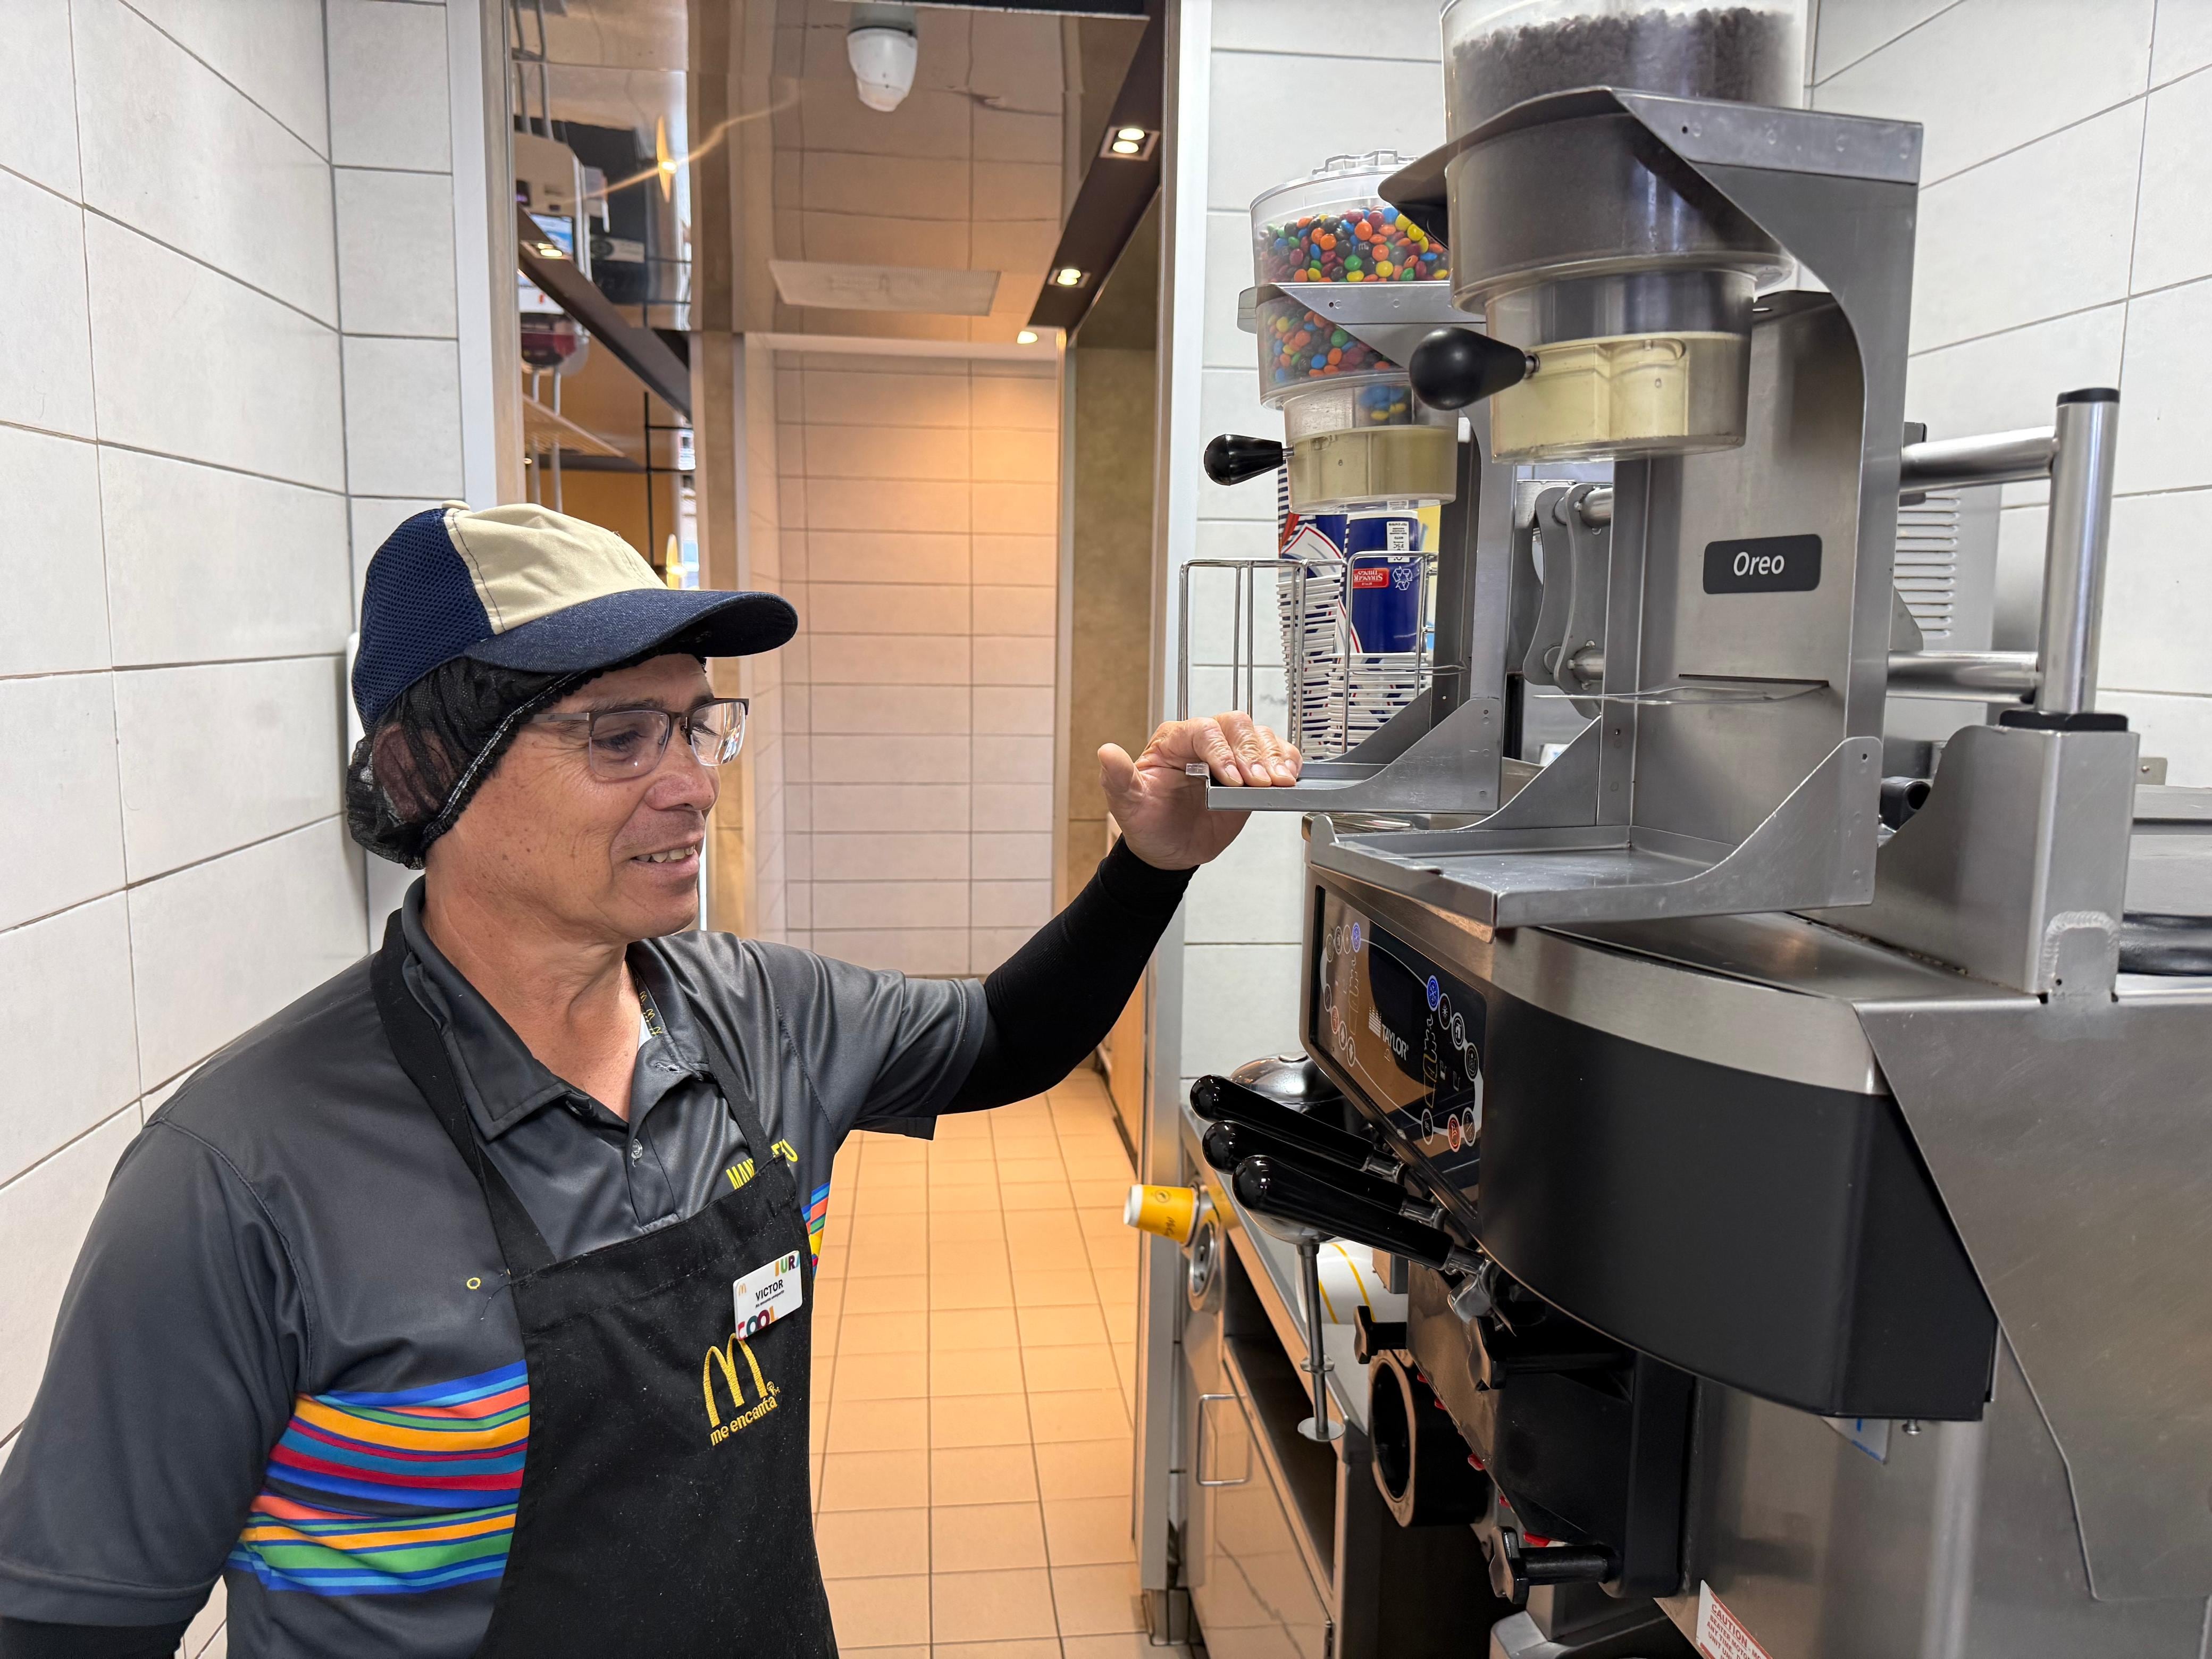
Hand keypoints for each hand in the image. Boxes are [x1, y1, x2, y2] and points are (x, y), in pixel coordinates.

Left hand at [1098, 713, 1301, 869]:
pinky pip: (1275, 754)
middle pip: (1236, 725)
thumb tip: (1106, 753)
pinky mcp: (1251, 772)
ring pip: (1259, 736)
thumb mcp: (1127, 805)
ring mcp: (1230, 755)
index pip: (1203, 731)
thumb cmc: (1148, 823)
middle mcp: (1204, 742)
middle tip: (1256, 784)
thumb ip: (1118, 778)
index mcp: (1173, 742)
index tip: (1229, 780)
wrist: (1168, 849)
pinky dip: (1286, 762)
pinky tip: (1287, 777)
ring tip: (1276, 784)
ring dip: (1272, 758)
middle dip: (1250, 754)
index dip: (1221, 751)